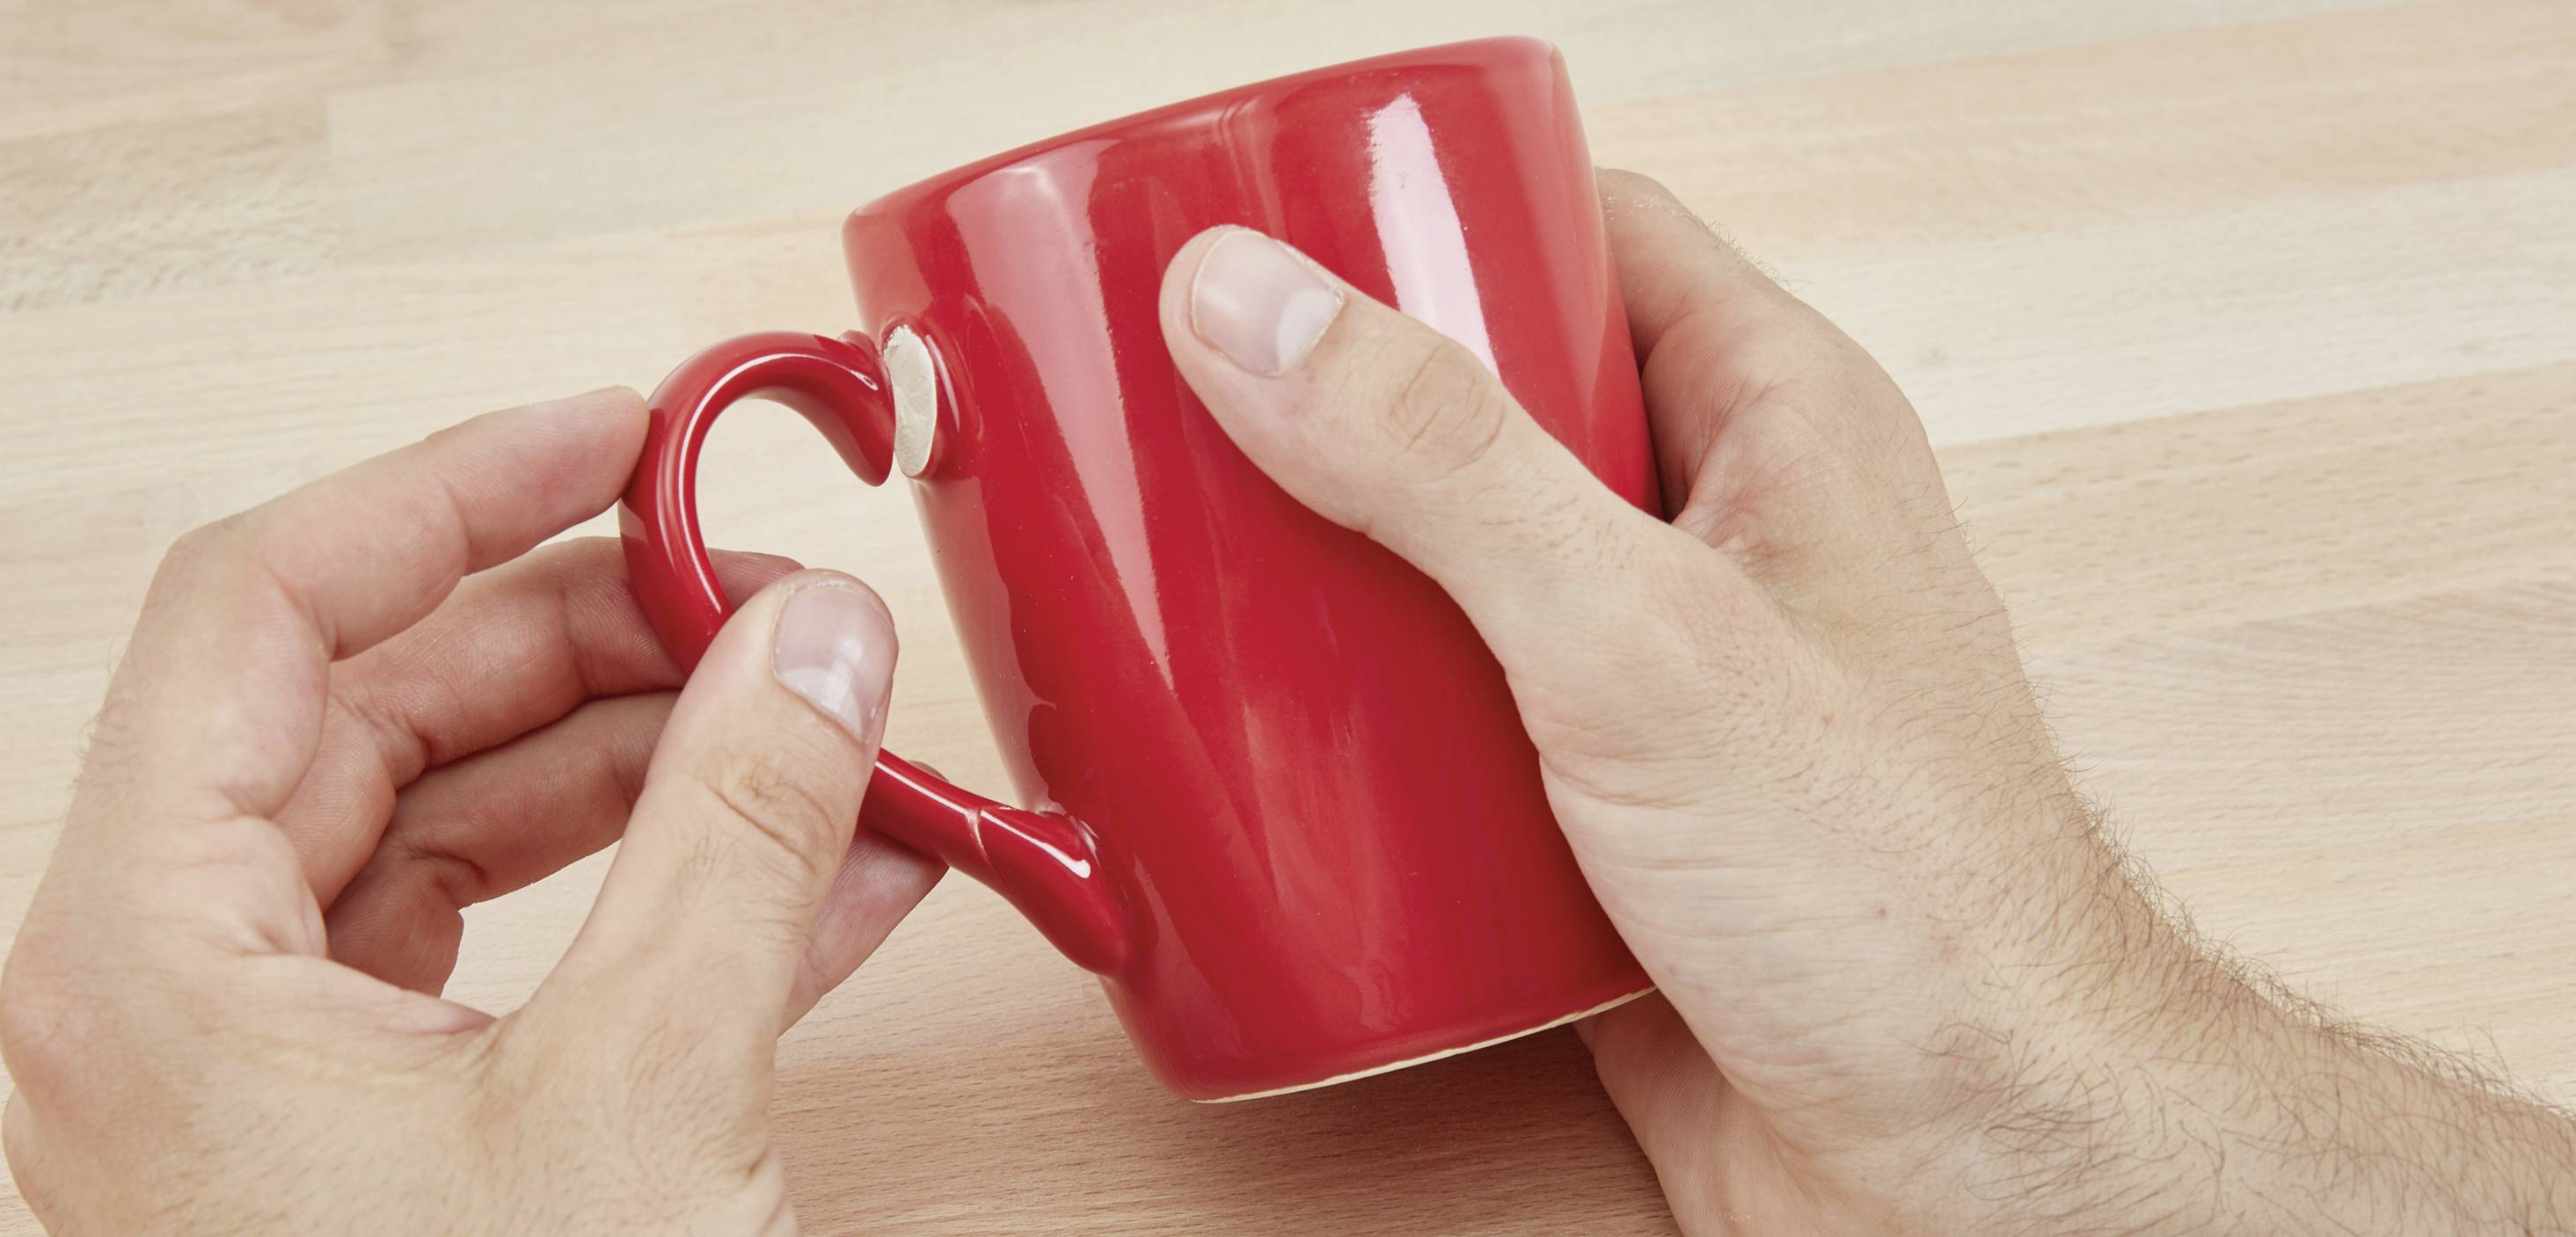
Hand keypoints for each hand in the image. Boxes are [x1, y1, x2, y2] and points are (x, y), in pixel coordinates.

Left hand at [0, 390, 941, 1234]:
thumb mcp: (646, 1097)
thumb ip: (738, 834)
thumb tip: (817, 642)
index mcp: (154, 960)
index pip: (270, 611)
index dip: (454, 488)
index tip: (619, 429)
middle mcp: (187, 1001)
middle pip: (386, 711)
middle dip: (607, 642)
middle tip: (775, 599)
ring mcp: (287, 1079)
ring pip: (470, 832)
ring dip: (669, 772)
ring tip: (842, 731)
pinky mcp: (398, 1144)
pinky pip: (531, 956)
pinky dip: (679, 900)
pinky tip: (843, 871)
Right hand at [1158, 175, 2575, 1233]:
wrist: (1966, 1173)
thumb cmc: (1912, 909)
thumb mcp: (1648, 643)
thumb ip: (1449, 466)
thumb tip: (1256, 307)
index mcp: (1778, 425)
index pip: (1589, 233)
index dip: (1430, 213)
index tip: (1273, 235)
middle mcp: (1721, 534)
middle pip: (1497, 402)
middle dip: (1342, 407)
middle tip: (1193, 413)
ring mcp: (1661, 678)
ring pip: (1462, 570)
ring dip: (1336, 573)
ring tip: (1197, 569)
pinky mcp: (1606, 813)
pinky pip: (1457, 720)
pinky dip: (1362, 721)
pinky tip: (1272, 739)